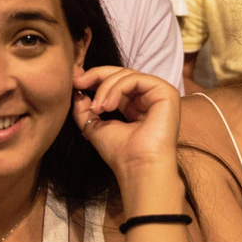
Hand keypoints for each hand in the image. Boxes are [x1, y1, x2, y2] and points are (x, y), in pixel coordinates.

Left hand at [72, 65, 179, 180]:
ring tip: (97, 108)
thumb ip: (84, 109)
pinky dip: (117, 89)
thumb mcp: (94, 127)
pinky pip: (135, 79)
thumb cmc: (120, 153)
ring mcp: (158, 94)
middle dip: (96, 76)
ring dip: (105, 87)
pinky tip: (108, 106)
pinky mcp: (166, 92)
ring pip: (126, 75)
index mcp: (135, 106)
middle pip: (121, 74)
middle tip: (78, 83)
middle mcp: (148, 98)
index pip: (116, 83)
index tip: (75, 83)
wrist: (137, 167)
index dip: (95, 79)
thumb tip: (77, 92)